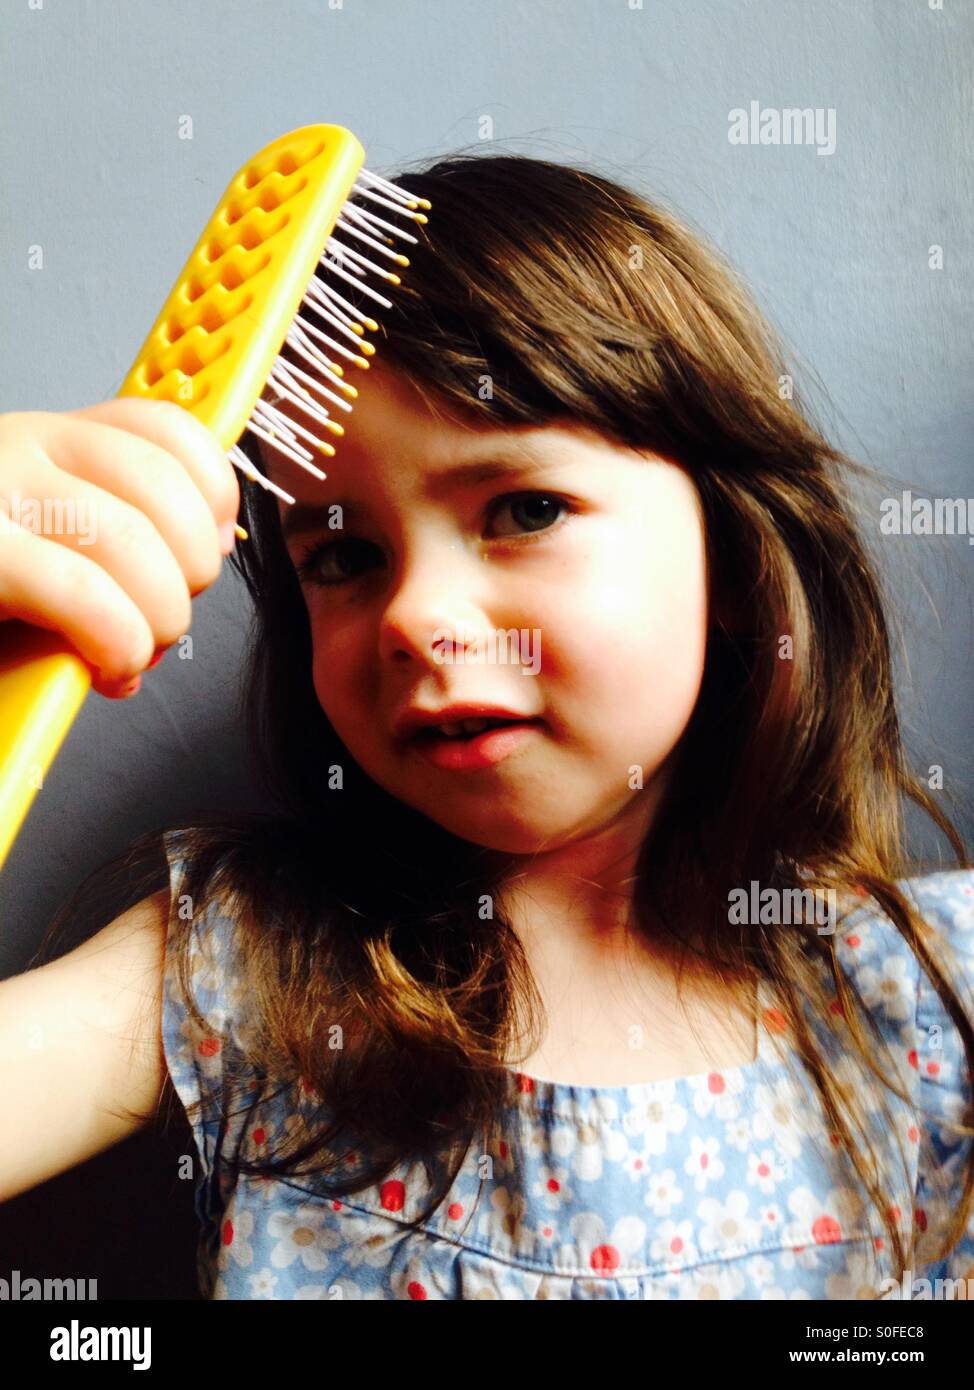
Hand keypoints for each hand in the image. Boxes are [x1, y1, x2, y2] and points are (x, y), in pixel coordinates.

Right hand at [0, 398, 239, 697]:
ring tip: (134, 653)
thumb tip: (208, 549)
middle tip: (164, 617)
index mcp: (45, 439)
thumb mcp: (44, 533)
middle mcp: (16, 450)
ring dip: (157, 615)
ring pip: (129, 540)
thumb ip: (114, 526)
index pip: (163, 427)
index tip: (214, 544)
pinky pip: (82, 593)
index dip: (212, 489)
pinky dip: (118, 640)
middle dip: (190, 569)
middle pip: (161, 486)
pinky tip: (109, 668)